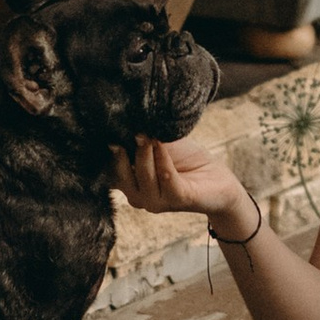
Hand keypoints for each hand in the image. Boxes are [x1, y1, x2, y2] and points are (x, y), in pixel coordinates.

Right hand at [113, 133, 256, 239]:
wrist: (217, 180)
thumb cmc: (186, 161)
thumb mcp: (158, 145)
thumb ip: (139, 138)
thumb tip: (121, 117)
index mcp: (129, 183)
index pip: (106, 171)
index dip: (102, 152)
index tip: (103, 129)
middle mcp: (137, 197)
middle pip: (119, 175)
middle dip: (122, 151)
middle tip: (130, 130)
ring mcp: (156, 202)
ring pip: (143, 176)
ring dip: (145, 152)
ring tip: (148, 134)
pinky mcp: (177, 200)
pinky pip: (166, 177)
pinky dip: (163, 158)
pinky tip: (162, 144)